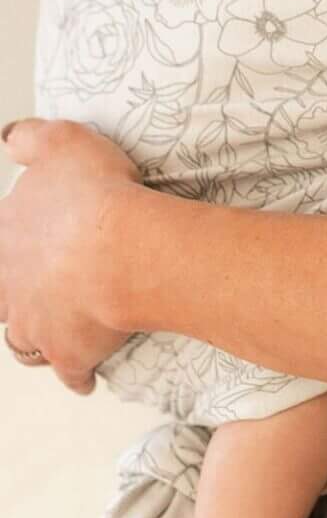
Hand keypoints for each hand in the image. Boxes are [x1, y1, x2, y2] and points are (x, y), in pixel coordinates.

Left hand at [0, 119, 140, 392]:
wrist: (123, 251)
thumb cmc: (94, 198)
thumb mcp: (62, 143)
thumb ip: (32, 139)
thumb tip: (11, 139)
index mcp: (5, 240)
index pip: (0, 246)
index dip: (12, 248)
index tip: (21, 249)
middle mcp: (9, 287)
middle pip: (1, 301)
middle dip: (14, 302)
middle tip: (32, 298)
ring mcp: (35, 325)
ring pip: (22, 341)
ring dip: (35, 340)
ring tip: (51, 338)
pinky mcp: (69, 353)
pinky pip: (69, 372)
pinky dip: (77, 376)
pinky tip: (86, 378)